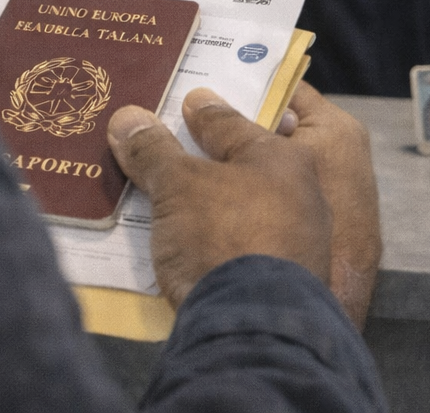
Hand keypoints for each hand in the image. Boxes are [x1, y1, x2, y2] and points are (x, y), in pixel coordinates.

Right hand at [108, 86, 380, 327]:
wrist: (255, 330)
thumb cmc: (226, 236)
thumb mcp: (178, 185)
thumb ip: (154, 150)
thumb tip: (127, 118)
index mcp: (287, 156)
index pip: (237, 119)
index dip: (205, 108)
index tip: (184, 99)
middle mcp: (302, 193)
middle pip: (247, 162)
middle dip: (208, 155)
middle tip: (166, 143)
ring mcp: (297, 240)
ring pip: (244, 206)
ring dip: (209, 200)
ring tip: (161, 194)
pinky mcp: (284, 282)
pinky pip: (242, 245)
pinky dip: (214, 238)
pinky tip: (182, 243)